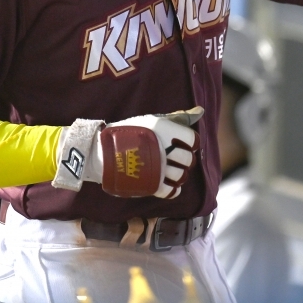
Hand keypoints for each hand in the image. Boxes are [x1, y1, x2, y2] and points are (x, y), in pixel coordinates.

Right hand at [53, 107, 202, 198]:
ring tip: (168, 170)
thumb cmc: (130, 132)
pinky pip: (172, 192)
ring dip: (178, 174)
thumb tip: (200, 111)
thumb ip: (178, 117)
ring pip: (182, 176)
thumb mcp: (153, 120)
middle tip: (174, 158)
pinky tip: (166, 183)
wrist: (102, 151)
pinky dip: (173, 189)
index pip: (193, 140)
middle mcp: (163, 148)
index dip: (190, 143)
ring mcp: (158, 167)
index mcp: (164, 129)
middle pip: (188, 160)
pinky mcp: (151, 184)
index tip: (181, 144)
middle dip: (184, 160)